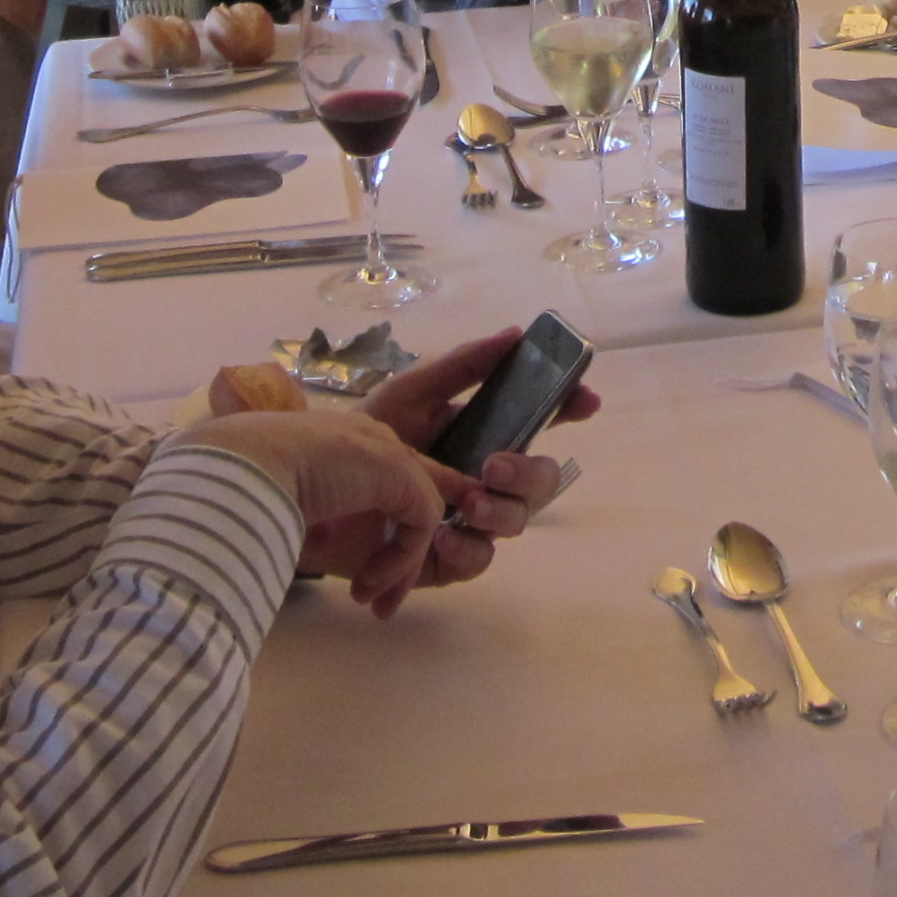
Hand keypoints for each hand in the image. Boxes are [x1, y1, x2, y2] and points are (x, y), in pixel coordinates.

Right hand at [163, 405, 468, 614]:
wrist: (239, 469)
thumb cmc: (242, 489)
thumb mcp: (284, 505)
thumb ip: (312, 517)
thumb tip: (313, 551)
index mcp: (338, 443)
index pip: (383, 483)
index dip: (382, 530)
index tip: (363, 577)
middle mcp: (368, 440)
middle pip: (410, 496)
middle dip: (401, 553)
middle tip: (375, 598)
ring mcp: (387, 451)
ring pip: (418, 516)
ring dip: (397, 567)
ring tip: (367, 601)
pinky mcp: (400, 472)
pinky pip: (421, 525)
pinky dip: (399, 561)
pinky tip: (366, 583)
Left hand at [343, 327, 605, 598]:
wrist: (313, 491)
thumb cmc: (361, 439)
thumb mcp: (410, 394)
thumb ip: (462, 366)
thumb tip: (516, 334)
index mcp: (483, 434)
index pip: (539, 422)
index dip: (568, 409)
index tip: (584, 400)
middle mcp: (485, 479)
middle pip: (539, 480)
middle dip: (529, 472)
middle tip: (496, 465)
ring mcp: (469, 522)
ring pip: (516, 522)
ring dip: (499, 511)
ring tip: (465, 504)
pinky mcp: (445, 561)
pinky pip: (477, 561)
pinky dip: (466, 548)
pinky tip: (442, 534)